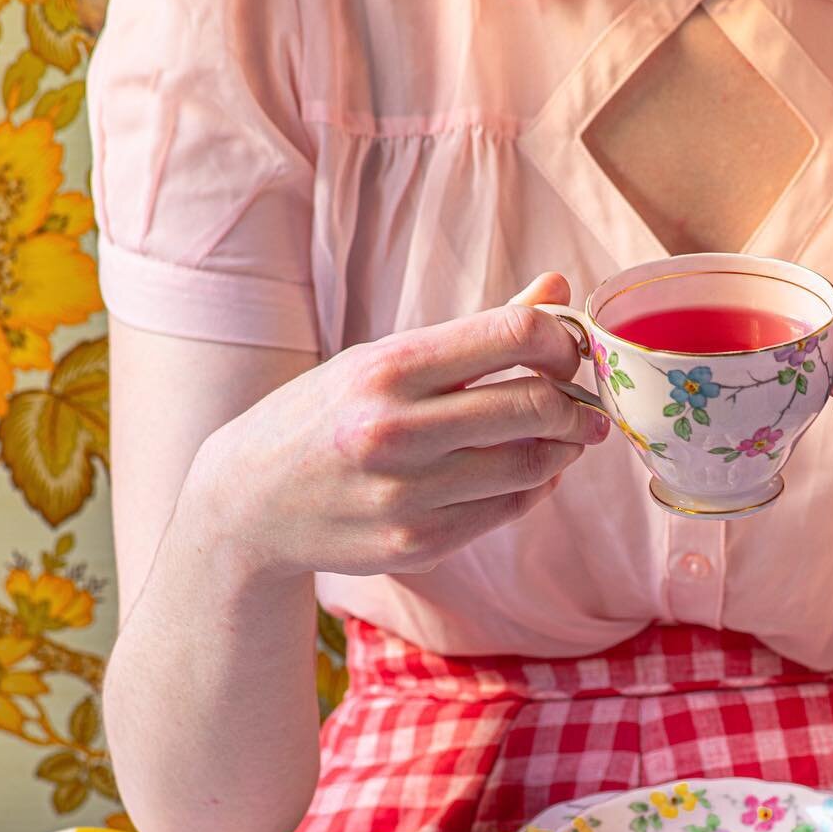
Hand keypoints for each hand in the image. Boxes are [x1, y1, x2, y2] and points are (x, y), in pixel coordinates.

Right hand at [193, 273, 605, 575]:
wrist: (247, 505)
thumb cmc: (324, 417)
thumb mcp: (382, 359)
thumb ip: (476, 332)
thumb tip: (558, 287)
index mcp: (387, 368)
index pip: (514, 335)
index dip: (562, 340)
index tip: (569, 350)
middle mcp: (396, 430)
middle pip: (534, 405)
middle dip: (577, 403)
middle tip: (585, 403)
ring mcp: (409, 494)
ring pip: (532, 465)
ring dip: (565, 447)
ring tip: (565, 436)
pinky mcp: (420, 543)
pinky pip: (508, 509)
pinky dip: (535, 486)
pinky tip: (530, 471)